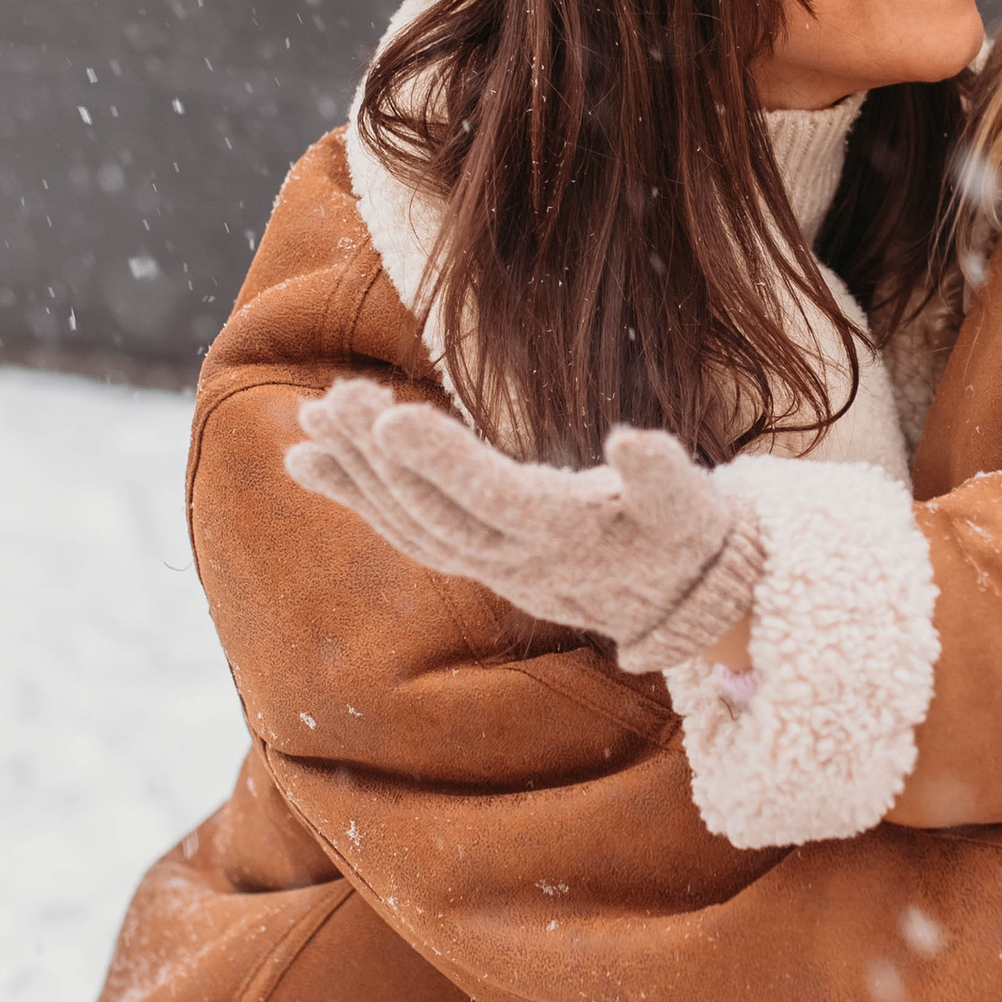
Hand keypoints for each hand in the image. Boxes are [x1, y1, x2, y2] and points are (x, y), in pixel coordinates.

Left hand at [285, 380, 766, 675]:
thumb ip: (666, 475)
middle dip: (380, 458)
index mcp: (566, 536)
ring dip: (356, 474)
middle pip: (435, 510)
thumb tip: (632, 440)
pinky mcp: (474, 556)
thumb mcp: (693, 506)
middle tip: (335, 400)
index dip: (441, 462)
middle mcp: (517, 560)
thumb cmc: (686, 536)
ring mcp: (489, 563)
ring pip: (410, 523)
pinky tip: (309, 457)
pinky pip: (403, 529)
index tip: (391, 420)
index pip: (493, 498)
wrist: (680, 601)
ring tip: (310, 419)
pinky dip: (354, 495)